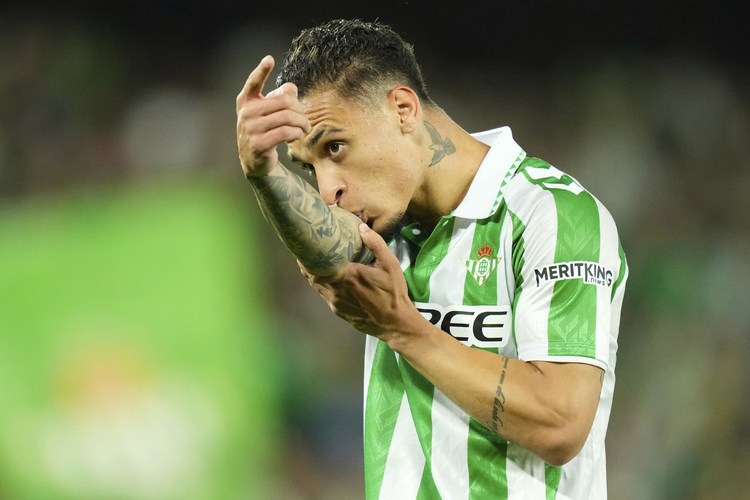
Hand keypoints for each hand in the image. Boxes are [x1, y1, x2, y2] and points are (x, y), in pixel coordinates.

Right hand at [236, 55, 310, 177]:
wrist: (254, 160)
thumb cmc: (264, 131)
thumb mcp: (268, 113)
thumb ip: (280, 97)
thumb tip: (292, 88)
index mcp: (246, 101)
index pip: (253, 83)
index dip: (261, 70)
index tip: (269, 59)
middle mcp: (246, 113)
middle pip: (284, 102)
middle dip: (300, 110)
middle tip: (305, 118)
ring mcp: (251, 129)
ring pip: (287, 117)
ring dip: (302, 123)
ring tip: (305, 127)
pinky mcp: (259, 144)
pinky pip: (286, 132)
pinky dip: (297, 133)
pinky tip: (299, 135)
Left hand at [300, 224, 423, 341]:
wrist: (395, 323)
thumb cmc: (393, 293)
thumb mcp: (390, 265)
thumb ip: (376, 244)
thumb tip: (361, 228)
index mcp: (349, 276)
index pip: (319, 267)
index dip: (308, 259)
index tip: (304, 247)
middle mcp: (338, 291)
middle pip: (313, 277)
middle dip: (307, 265)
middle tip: (305, 252)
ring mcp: (336, 303)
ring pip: (317, 287)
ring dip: (313, 276)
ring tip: (310, 263)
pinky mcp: (338, 312)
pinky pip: (324, 296)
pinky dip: (321, 286)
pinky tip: (325, 279)